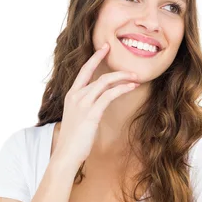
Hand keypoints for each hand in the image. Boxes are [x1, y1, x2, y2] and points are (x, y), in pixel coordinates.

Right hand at [53, 41, 139, 165]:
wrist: (66, 153)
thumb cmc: (74, 139)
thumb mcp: (77, 118)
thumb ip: (85, 107)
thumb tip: (97, 103)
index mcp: (71, 95)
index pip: (83, 71)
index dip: (94, 58)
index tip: (104, 48)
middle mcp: (75, 96)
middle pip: (95, 73)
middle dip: (110, 64)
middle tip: (123, 59)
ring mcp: (83, 104)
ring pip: (104, 82)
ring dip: (122, 78)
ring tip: (135, 78)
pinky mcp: (91, 113)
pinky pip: (109, 95)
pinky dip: (121, 89)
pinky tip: (131, 87)